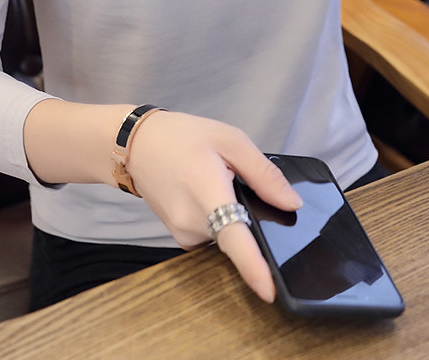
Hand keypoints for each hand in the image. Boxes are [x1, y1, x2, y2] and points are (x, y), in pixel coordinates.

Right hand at [126, 111, 301, 301]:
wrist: (137, 144)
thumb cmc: (180, 137)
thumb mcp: (230, 140)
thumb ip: (264, 174)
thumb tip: (292, 203)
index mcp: (208, 193)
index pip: (234, 238)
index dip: (253, 267)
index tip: (270, 291)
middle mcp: (192, 222)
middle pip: (239, 235)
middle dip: (249, 213)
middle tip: (233, 176)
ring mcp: (183, 234)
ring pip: (226, 234)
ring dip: (232, 214)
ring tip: (216, 179)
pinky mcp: (180, 237)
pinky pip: (212, 234)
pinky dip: (218, 218)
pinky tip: (207, 191)